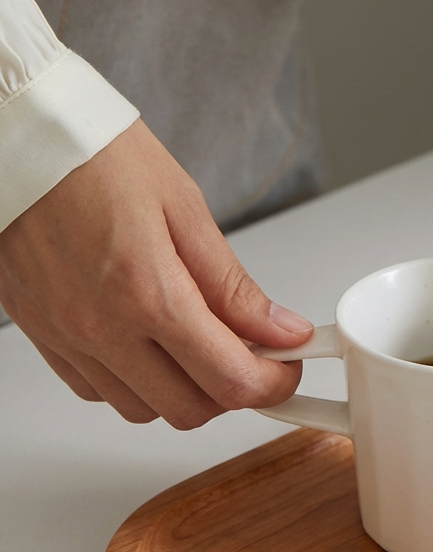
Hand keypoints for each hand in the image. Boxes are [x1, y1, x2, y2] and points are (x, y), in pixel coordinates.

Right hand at [0, 120, 310, 427]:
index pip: (229, 379)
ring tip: (199, 341)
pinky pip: (97, 390)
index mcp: (147, 293)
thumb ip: (233, 285)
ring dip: (182, 390)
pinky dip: (133, 382)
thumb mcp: (185, 208)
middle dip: (232, 391)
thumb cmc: (95, 156)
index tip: (287, 366)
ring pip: (141, 409)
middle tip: (251, 352)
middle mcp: (102, 328)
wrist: (22, 141)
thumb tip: (278, 329)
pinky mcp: (42, 336)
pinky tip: (149, 341)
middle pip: (189, 410)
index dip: (273, 383)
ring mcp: (66, 337)